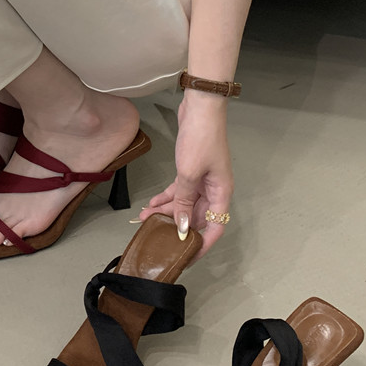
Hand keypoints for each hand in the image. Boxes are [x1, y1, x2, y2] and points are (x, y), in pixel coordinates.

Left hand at [139, 92, 233, 259]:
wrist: (200, 108)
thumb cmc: (200, 140)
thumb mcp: (189, 174)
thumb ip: (183, 201)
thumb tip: (180, 226)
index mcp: (221, 194)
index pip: (215, 228)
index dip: (202, 245)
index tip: (186, 257)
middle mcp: (213, 190)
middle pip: (196, 218)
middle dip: (176, 229)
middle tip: (156, 238)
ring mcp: (202, 181)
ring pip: (184, 205)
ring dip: (166, 212)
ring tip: (145, 220)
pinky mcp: (191, 171)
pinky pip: (178, 192)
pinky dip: (165, 198)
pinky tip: (151, 205)